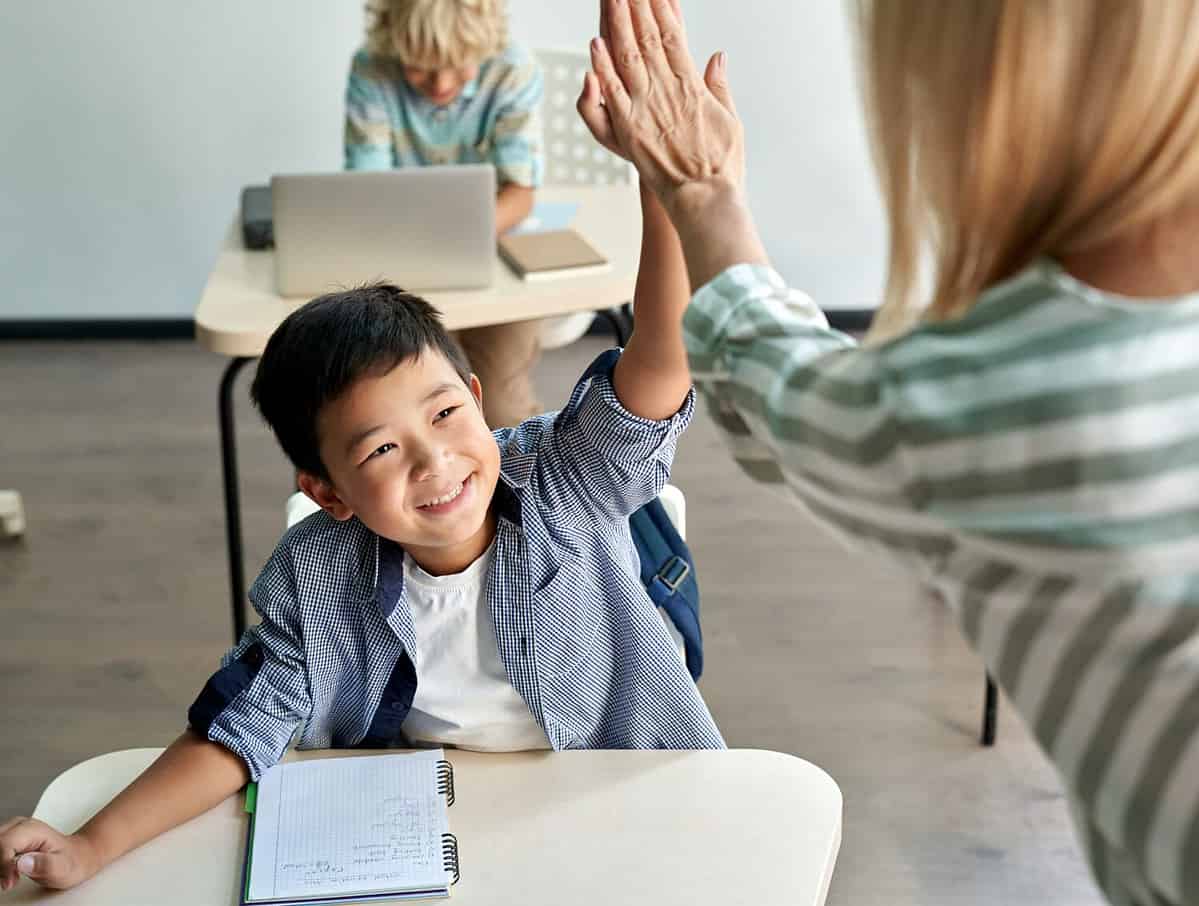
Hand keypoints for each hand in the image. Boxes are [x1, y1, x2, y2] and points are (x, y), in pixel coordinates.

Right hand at [0, 817, 99, 891]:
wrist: (76, 856)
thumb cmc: (71, 861)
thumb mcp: (63, 867)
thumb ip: (44, 865)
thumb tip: (22, 863)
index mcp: (33, 830)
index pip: (5, 844)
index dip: (4, 865)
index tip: (11, 882)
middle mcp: (21, 826)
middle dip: (0, 864)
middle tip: (10, 880)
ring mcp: (14, 831)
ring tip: (11, 877)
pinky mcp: (10, 838)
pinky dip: (0, 862)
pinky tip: (8, 872)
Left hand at [576, 0, 743, 211]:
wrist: (706, 198)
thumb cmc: (719, 165)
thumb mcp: (729, 119)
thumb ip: (719, 86)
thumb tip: (718, 58)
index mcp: (693, 85)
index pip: (673, 36)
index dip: (663, 9)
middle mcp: (668, 90)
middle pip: (648, 38)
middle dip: (637, 7)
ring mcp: (647, 108)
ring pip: (629, 56)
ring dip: (619, 24)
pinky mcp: (629, 129)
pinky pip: (612, 93)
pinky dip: (602, 68)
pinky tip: (595, 45)